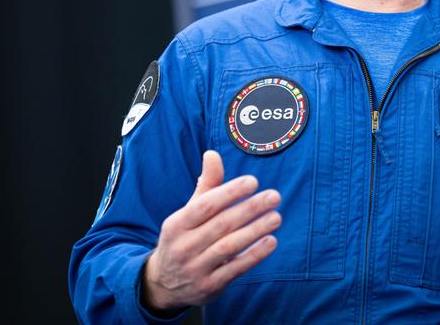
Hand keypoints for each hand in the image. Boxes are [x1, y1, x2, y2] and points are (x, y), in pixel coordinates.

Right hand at [142, 150, 281, 311]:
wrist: (163, 285)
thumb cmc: (183, 238)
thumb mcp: (187, 213)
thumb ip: (205, 186)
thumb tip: (212, 154)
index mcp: (177, 224)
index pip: (205, 205)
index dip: (229, 192)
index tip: (253, 181)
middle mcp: (184, 246)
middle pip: (221, 225)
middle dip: (250, 209)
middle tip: (274, 196)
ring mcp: (196, 268)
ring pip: (229, 247)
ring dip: (255, 231)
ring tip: (276, 217)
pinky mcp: (209, 286)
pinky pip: (235, 269)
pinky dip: (254, 256)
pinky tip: (271, 242)